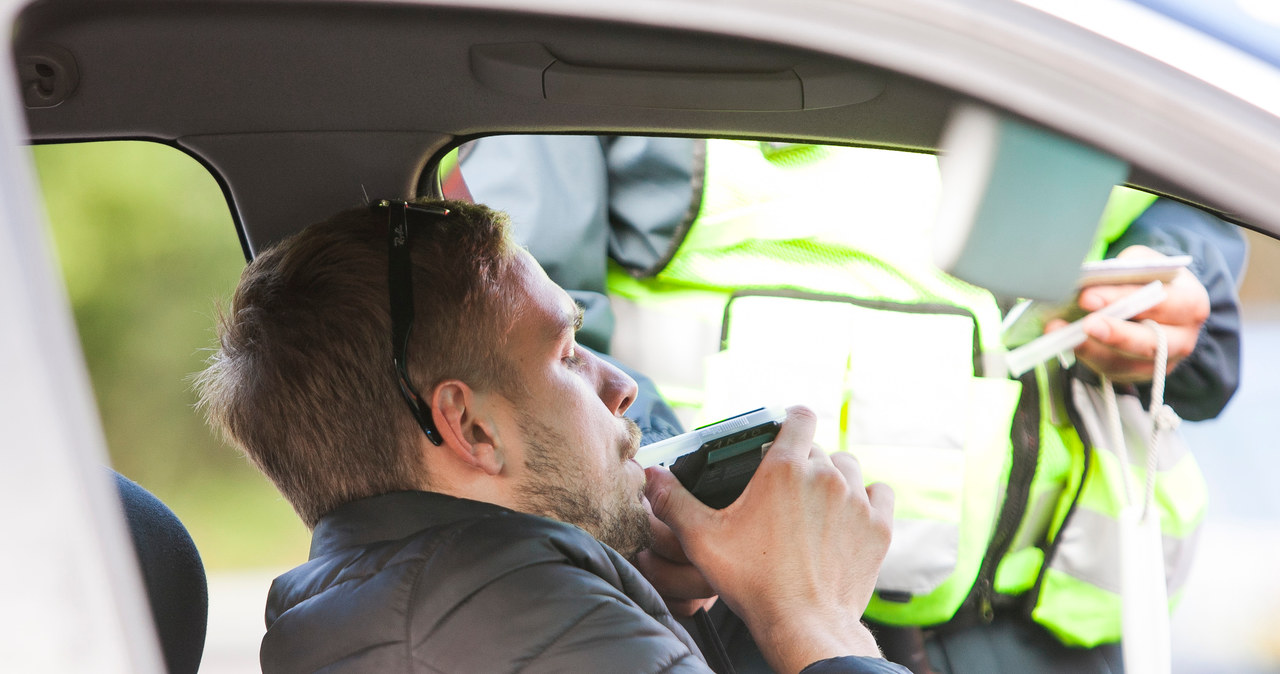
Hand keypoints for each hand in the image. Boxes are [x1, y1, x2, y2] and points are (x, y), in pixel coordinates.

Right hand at [645, 406, 894, 673]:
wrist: (805, 626)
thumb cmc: (754, 583)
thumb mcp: (703, 540)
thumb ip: (675, 501)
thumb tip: (652, 476)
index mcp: (784, 468)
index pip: (798, 417)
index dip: (789, 419)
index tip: (782, 431)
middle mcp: (825, 475)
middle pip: (818, 447)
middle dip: (802, 462)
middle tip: (783, 491)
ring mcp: (857, 501)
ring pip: (849, 467)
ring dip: (835, 477)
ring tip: (815, 503)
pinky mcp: (878, 528)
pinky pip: (879, 494)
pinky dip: (867, 499)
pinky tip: (849, 514)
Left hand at [1045, 246, 1208, 383]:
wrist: (1163, 306)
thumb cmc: (1152, 281)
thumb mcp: (1147, 263)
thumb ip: (1128, 267)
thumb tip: (1096, 277)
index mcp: (1191, 303)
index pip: (1160, 302)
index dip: (1124, 299)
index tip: (1088, 296)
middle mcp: (1183, 338)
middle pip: (1150, 342)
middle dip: (1115, 334)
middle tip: (1085, 324)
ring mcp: (1162, 361)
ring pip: (1127, 363)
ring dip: (1092, 350)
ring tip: (1063, 336)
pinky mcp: (1139, 374)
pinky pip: (1112, 371)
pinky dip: (1087, 358)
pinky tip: (1065, 343)